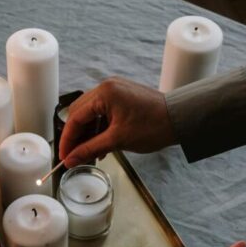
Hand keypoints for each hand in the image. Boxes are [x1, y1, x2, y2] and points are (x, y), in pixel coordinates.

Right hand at [59, 77, 175, 167]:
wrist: (181, 119)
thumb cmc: (153, 126)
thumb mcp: (118, 140)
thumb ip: (90, 149)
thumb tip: (70, 160)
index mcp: (104, 93)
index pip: (75, 117)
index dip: (67, 140)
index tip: (64, 157)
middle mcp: (107, 86)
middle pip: (80, 113)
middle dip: (76, 136)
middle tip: (74, 156)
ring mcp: (116, 90)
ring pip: (91, 114)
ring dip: (89, 134)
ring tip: (90, 154)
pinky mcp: (123, 96)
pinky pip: (103, 112)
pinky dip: (100, 128)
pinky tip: (101, 145)